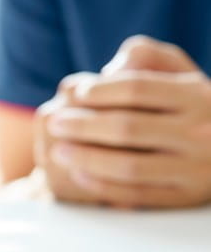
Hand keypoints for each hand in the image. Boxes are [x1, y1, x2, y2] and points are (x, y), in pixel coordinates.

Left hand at [36, 36, 210, 207]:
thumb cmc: (184, 98)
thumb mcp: (175, 68)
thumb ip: (144, 54)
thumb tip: (109, 71)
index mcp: (198, 95)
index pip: (137, 89)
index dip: (100, 90)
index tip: (77, 92)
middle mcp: (202, 133)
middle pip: (128, 128)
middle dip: (83, 126)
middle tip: (56, 123)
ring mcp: (196, 169)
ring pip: (130, 166)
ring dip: (86, 158)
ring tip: (58, 149)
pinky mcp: (185, 197)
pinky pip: (138, 194)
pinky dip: (103, 185)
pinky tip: (79, 173)